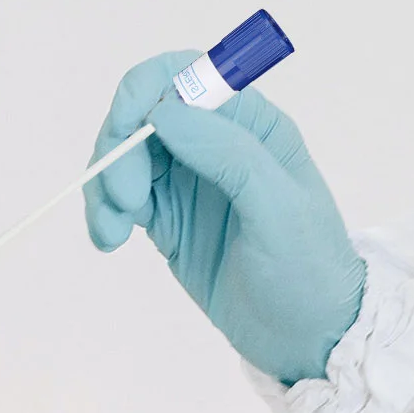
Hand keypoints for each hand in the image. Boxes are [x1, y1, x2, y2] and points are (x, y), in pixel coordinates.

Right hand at [83, 51, 366, 385]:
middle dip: (118, 150)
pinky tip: (109, 240)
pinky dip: (104, 214)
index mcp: (249, 123)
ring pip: (123, 159)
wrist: (306, 336)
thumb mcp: (279, 207)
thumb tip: (164, 112)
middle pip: (140, 115)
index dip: (143, 93)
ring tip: (111, 233)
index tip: (125, 134)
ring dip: (104, 188)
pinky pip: (120, 201)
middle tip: (123, 202)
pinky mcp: (167, 220)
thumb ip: (228, 153)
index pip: (181, 76)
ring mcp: (187, 181)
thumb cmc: (309, 268)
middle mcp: (214, 142)